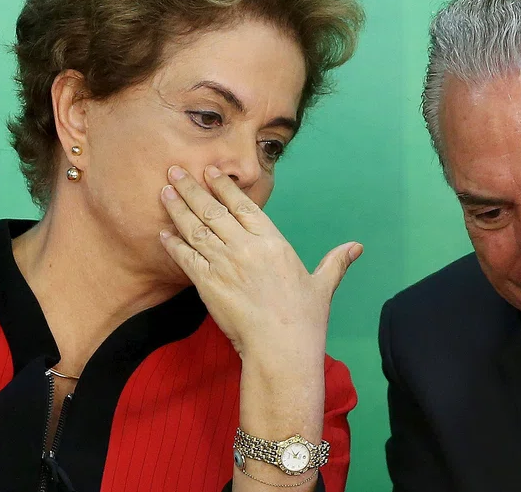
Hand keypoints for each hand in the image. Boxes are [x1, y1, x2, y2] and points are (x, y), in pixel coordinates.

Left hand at [158, 165, 361, 361]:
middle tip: (175, 172)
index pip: (244, 205)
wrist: (281, 348)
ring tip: (164, 192)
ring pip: (196, 229)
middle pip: (213, 210)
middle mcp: (246, 247)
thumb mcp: (322, 286)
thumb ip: (335, 262)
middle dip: (192, 189)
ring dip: (178, 209)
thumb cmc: (304, 320)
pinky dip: (173, 244)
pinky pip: (186, 258)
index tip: (211, 172)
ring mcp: (224, 264)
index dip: (225, 187)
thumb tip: (356, 247)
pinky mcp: (207, 284)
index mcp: (272, 242)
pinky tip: (164, 233)